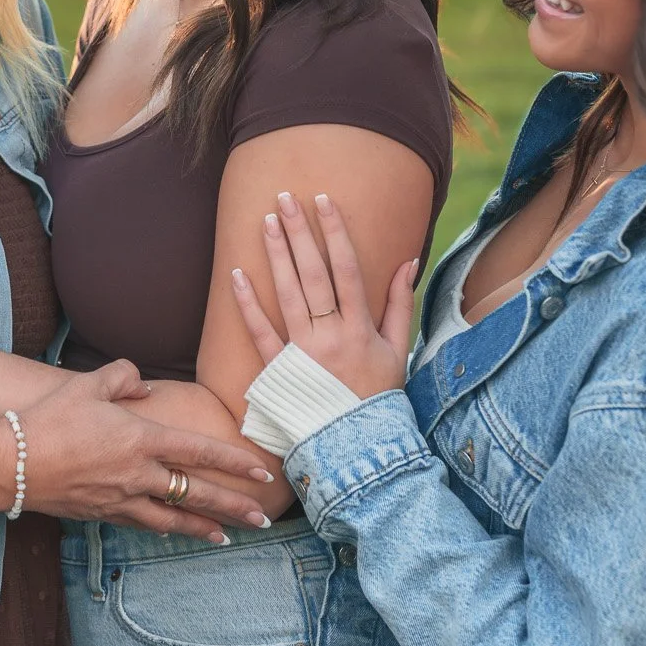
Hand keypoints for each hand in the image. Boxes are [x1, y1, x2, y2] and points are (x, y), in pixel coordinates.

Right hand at [17, 360, 277, 542]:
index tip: (261, 471)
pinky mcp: (102, 513)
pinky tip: (177, 531)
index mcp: (140, 438)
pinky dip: (166, 528)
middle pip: (197, 493)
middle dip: (234, 506)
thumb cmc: (50, 418)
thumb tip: (145, 386)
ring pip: (174, 518)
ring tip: (228, 536)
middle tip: (263, 516)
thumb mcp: (87, 384)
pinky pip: (143, 523)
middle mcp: (138, 474)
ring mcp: (121, 499)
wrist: (11, 463)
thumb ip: (123, 377)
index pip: (200, 451)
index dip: (234, 462)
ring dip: (204, 528)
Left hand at [230, 192, 416, 399]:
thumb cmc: (378, 396)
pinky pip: (260, 332)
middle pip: (313, 275)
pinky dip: (247, 304)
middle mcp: (331, 336)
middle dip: (299, 233)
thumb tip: (408, 260)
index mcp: (361, 329)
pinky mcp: (279, 370)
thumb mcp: (398, 350)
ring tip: (265, 222)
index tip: (323, 201)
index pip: (347, 270)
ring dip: (276, 256)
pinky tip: (236, 275)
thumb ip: (401, 304)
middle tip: (285, 198)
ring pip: (287, 295)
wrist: (357, 447)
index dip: (334, 233)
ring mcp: (303, 353)